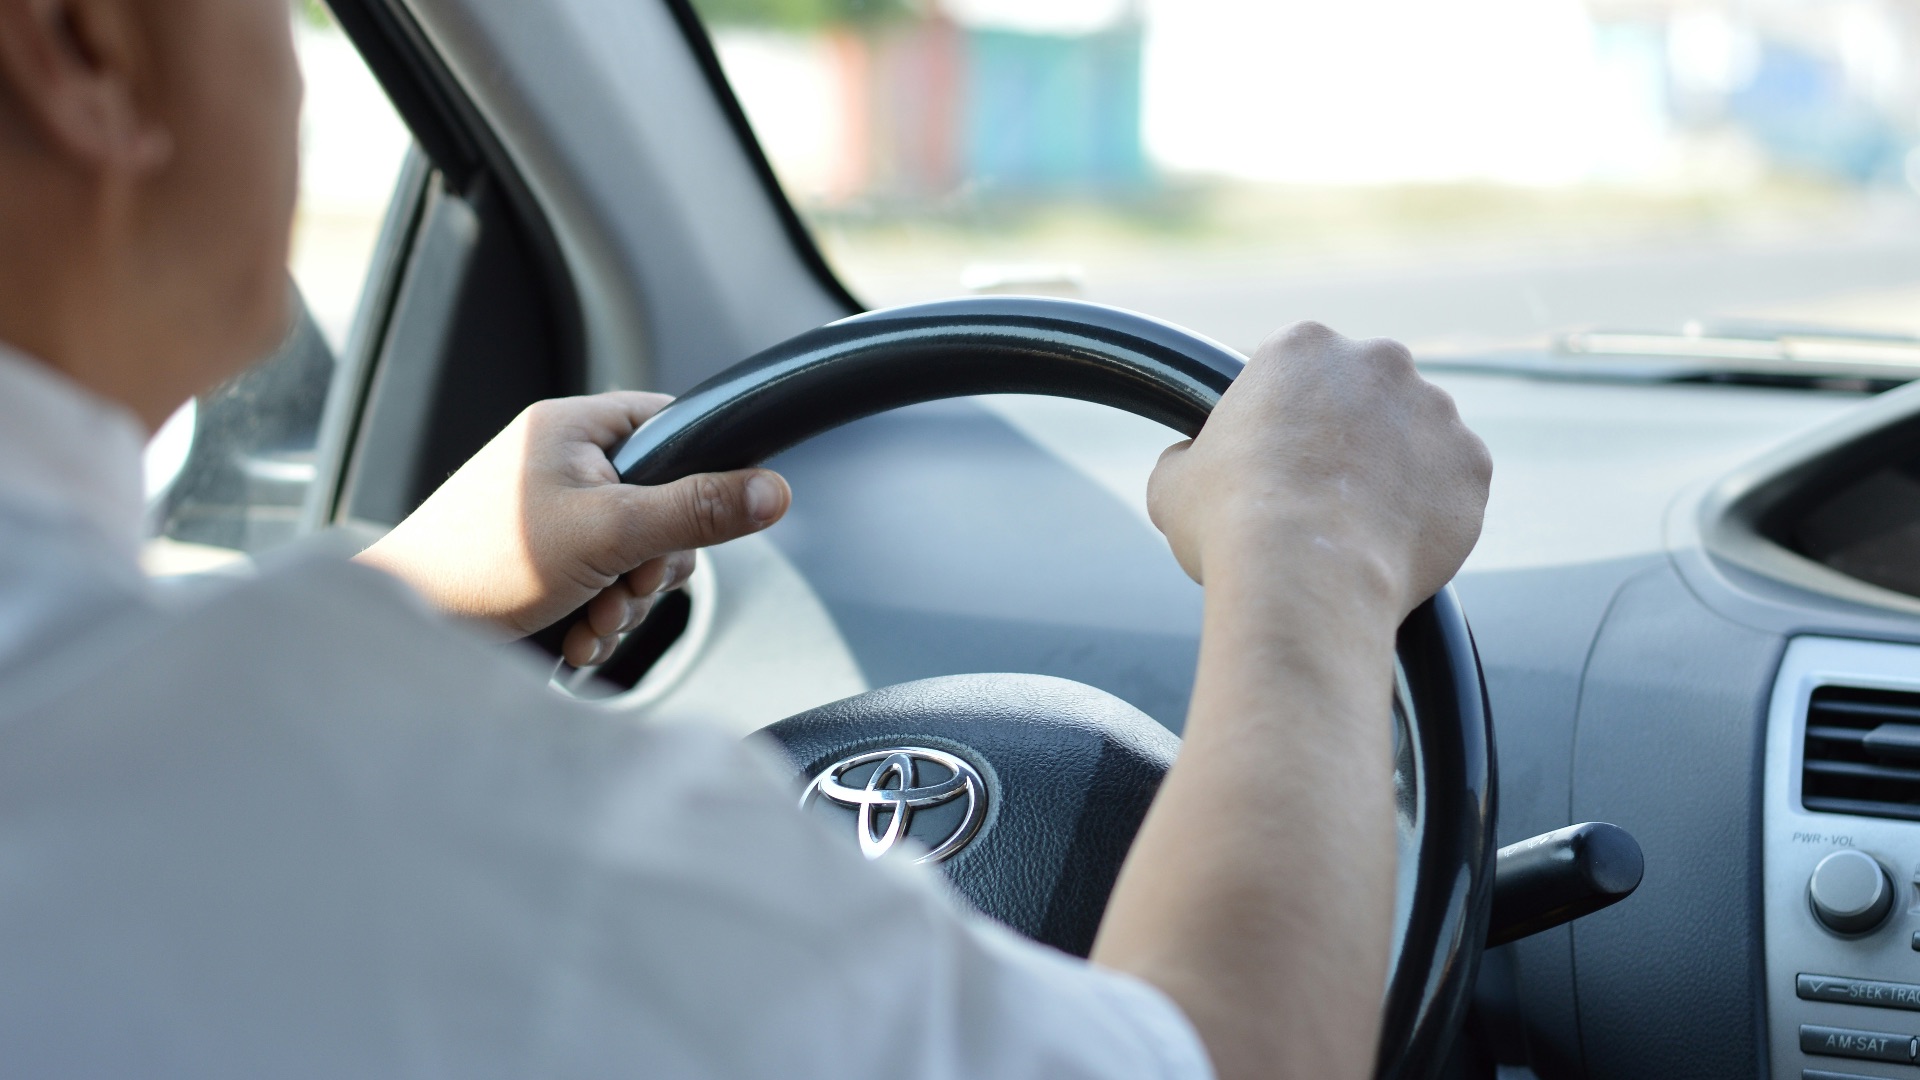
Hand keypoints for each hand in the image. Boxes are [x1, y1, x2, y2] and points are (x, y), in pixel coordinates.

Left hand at [355, 392, 790, 666]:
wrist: (404, 630)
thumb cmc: (482, 565)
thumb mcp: (610, 533)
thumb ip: (697, 511)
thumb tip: (775, 491)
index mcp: (573, 427)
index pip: (674, 427)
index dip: (699, 477)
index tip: (692, 525)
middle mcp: (563, 462)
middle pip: (664, 505)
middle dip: (653, 568)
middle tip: (624, 588)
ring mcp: (551, 514)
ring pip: (636, 556)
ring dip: (625, 603)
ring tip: (589, 621)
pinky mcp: (542, 562)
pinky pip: (602, 584)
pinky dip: (598, 619)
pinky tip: (575, 636)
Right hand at [1147, 321, 1490, 618]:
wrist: (1305, 576)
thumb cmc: (1231, 522)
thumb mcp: (1173, 482)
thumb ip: (1188, 458)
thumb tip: (1187, 465)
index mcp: (1303, 346)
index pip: (1299, 369)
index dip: (1286, 416)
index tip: (1278, 457)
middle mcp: (1379, 360)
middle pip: (1367, 392)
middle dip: (1351, 433)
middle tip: (1321, 491)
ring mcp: (1435, 410)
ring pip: (1417, 436)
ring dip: (1396, 469)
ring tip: (1360, 527)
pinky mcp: (1472, 464)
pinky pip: (1453, 483)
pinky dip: (1433, 509)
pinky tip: (1394, 543)